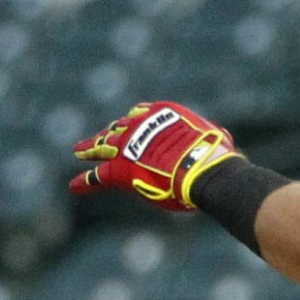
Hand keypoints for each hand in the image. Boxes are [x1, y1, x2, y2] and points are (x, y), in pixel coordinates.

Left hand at [70, 100, 239, 208]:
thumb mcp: (214, 137)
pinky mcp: (119, 170)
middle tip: (97, 135)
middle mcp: (139, 125)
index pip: (141, 113)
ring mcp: (126, 146)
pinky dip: (86, 181)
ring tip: (79, 151)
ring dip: (90, 149)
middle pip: (118, 128)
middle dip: (107, 132)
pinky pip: (98, 175)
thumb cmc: (215, 155)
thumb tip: (223, 144)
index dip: (134, 121)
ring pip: (102, 147)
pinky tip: (75, 186)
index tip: (127, 122)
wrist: (200, 167)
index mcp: (162, 113)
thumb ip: (207, 139)